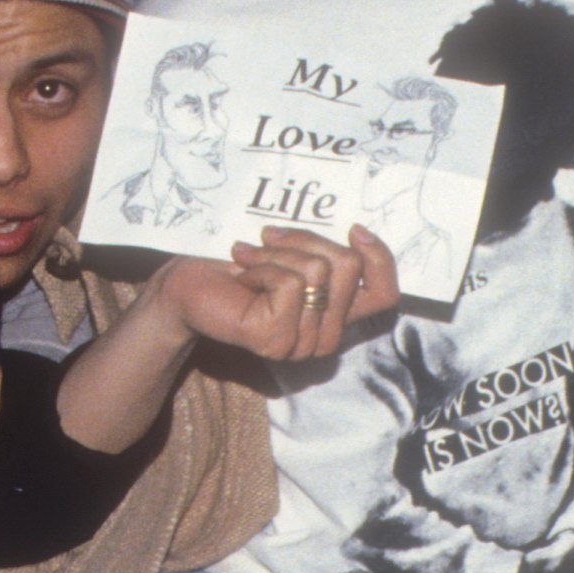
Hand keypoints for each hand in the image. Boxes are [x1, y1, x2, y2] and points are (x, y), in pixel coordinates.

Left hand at [144, 225, 402, 367]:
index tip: (352, 228)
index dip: (379, 257)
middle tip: (269, 239)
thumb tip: (361, 236)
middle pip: (350, 269)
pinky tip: (242, 276)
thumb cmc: (241, 264)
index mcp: (336, 320)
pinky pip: (290, 283)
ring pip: (319, 272)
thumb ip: (332, 258)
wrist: (187, 284)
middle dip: (309, 240)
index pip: (386, 296)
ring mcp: (301, 344)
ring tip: (251, 258)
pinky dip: (263, 267)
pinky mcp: (276, 339)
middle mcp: (324, 339)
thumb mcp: (297, 254)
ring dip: (280, 253)